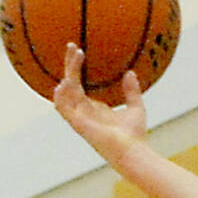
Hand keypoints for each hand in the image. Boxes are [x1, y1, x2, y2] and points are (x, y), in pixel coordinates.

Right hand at [53, 43, 148, 157]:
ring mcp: (79, 117)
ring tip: (75, 58)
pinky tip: (65, 82)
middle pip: (70, 83)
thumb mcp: (135, 108)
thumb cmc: (134, 135)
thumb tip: (130, 73)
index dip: (76, 67)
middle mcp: (83, 111)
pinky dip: (61, 96)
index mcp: (92, 107)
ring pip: (65, 92)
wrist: (133, 151)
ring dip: (67, 75)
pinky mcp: (79, 124)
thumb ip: (131, 91)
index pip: (79, 82)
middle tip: (72, 45)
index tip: (78, 49)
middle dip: (69, 64)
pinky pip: (63, 108)